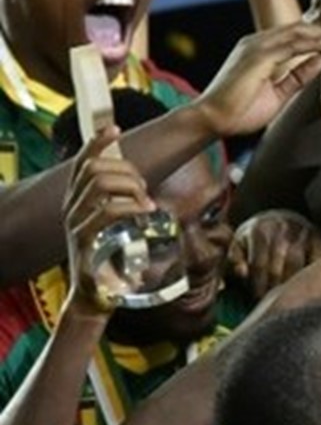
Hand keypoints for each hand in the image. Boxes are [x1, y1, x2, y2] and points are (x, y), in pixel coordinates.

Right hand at [63, 128, 154, 313]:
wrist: (97, 296)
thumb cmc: (111, 260)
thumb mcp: (115, 226)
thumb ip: (121, 205)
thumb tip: (140, 186)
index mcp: (77, 202)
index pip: (83, 163)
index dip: (97, 143)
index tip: (114, 128)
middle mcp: (72, 209)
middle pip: (96, 169)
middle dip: (127, 171)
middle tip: (144, 190)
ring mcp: (76, 224)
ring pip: (101, 185)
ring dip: (130, 187)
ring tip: (146, 203)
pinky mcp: (84, 240)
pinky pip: (107, 211)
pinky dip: (131, 207)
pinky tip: (145, 213)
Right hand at [193, 23, 320, 136]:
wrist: (212, 121)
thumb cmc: (241, 110)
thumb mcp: (279, 92)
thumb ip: (298, 76)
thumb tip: (320, 61)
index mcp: (261, 50)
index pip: (295, 37)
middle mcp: (257, 43)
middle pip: (299, 29)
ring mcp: (255, 46)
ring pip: (297, 33)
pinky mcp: (257, 56)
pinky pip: (291, 44)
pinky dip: (314, 43)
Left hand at [228, 210, 320, 299]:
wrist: (280, 218)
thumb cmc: (256, 239)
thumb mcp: (239, 244)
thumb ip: (234, 260)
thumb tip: (242, 273)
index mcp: (260, 231)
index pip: (258, 266)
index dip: (257, 287)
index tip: (257, 300)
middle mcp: (283, 230)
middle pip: (278, 269)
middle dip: (272, 290)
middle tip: (271, 305)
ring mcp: (304, 234)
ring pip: (298, 269)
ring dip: (291, 287)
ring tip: (286, 299)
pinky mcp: (320, 238)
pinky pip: (318, 263)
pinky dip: (313, 277)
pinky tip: (306, 287)